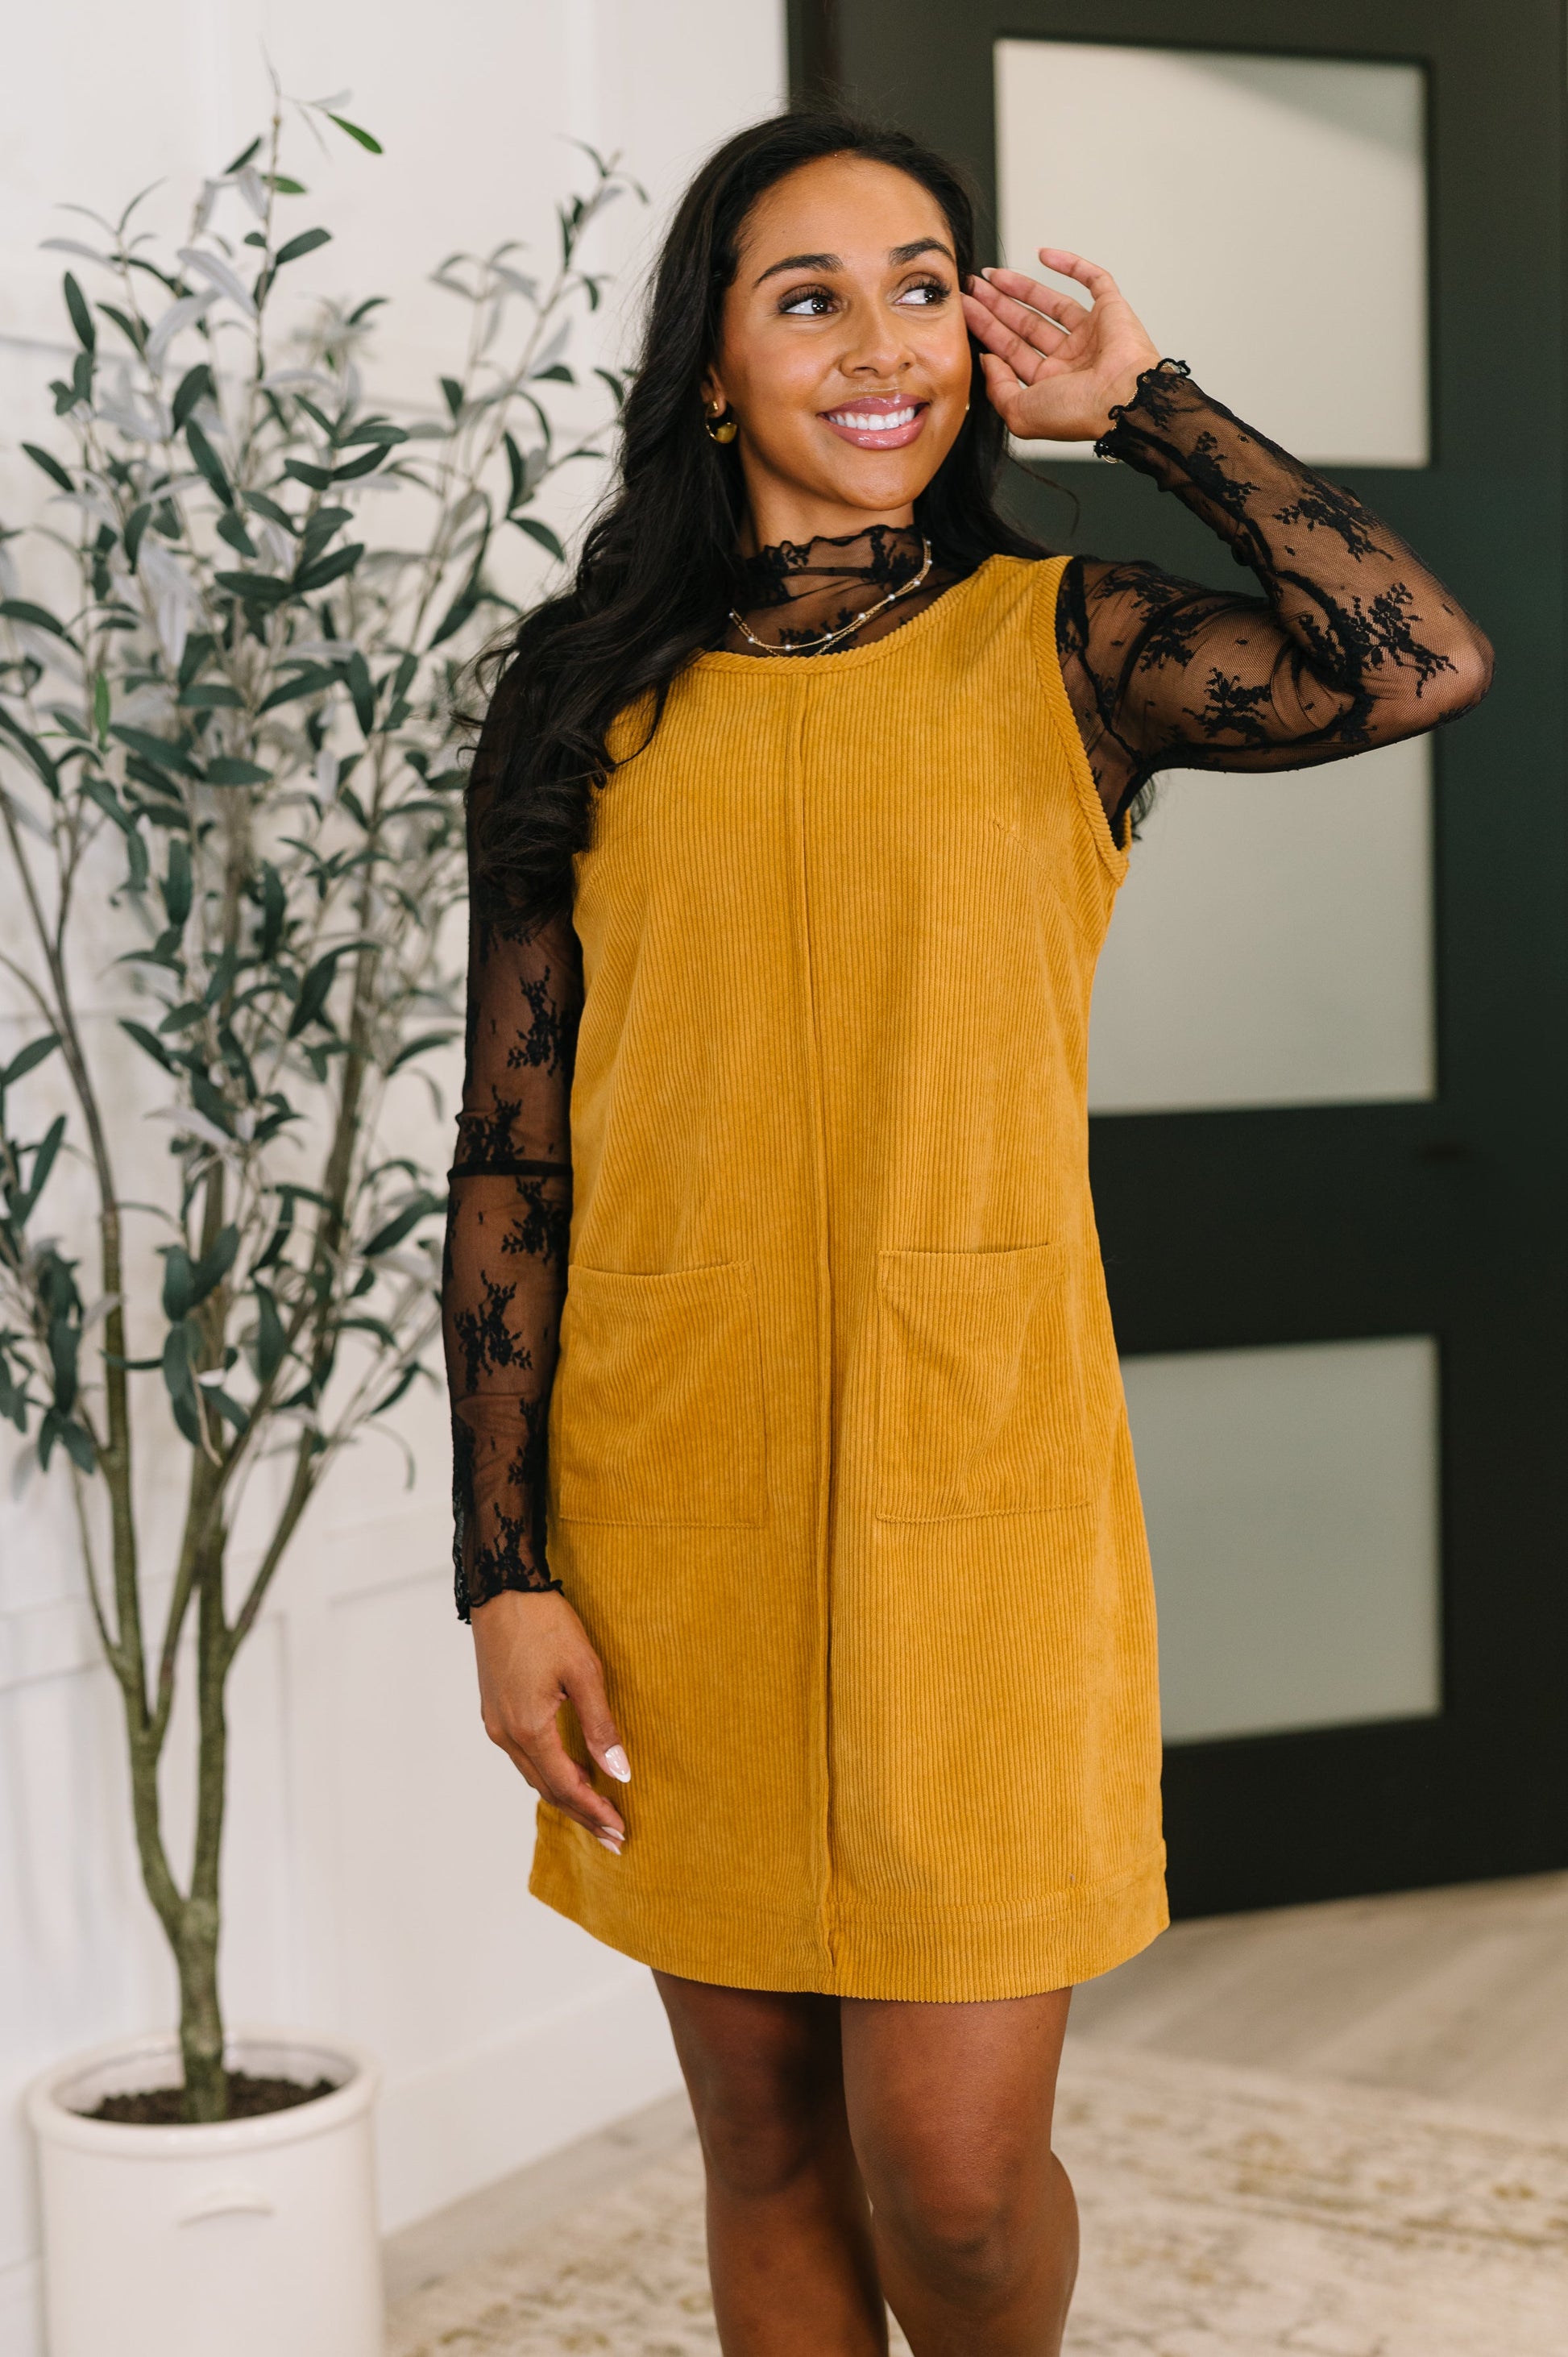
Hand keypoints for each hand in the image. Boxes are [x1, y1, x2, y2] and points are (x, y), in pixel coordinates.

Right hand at [470, 1588, 629, 1852]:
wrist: (503, 1588)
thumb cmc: (545, 1623)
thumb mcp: (584, 1671)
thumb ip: (601, 1725)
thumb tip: (620, 1772)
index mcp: (530, 1729)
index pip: (566, 1787)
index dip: (595, 1812)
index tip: (621, 1831)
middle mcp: (507, 1734)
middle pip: (547, 1789)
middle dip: (582, 1814)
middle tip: (614, 1836)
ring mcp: (497, 1723)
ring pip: (533, 1774)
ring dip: (564, 1795)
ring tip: (596, 1812)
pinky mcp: (495, 1710)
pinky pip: (523, 1756)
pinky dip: (548, 1772)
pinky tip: (567, 1773)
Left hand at [962, 249, 1160, 443]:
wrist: (1123, 399)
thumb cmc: (1078, 413)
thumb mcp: (1020, 413)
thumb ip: (997, 388)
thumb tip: (986, 360)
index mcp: (1050, 385)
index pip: (1010, 351)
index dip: (986, 328)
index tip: (964, 309)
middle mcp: (1069, 360)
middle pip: (1025, 325)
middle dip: (997, 305)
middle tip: (973, 286)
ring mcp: (1091, 334)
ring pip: (1051, 303)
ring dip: (1021, 287)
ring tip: (992, 275)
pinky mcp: (1111, 310)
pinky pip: (1092, 280)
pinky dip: (1070, 265)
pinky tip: (1043, 255)